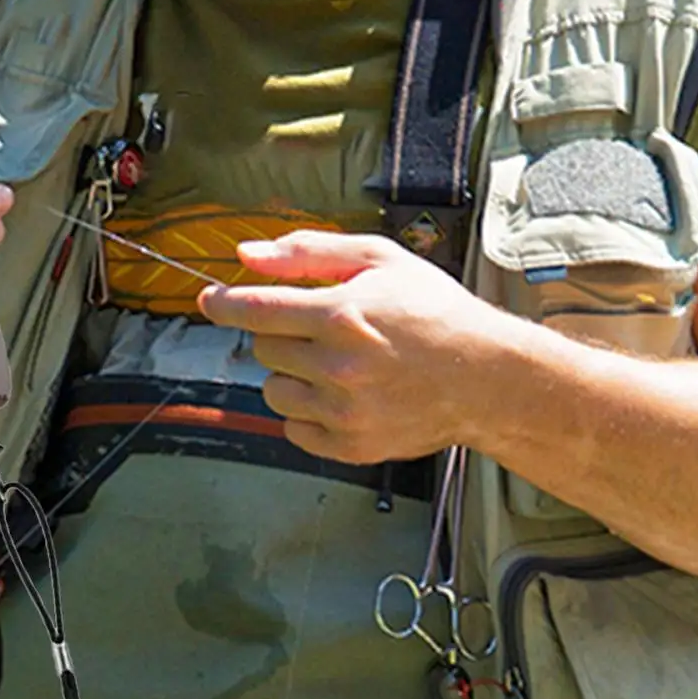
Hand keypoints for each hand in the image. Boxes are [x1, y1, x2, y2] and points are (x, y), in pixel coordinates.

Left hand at [198, 231, 515, 463]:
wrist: (487, 376)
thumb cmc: (435, 312)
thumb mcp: (378, 260)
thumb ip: (308, 252)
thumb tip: (247, 255)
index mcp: (341, 315)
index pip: (254, 310)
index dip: (223, 302)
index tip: (210, 299)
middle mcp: (338, 367)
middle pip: (263, 348)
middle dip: (281, 333)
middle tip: (320, 328)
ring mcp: (344, 412)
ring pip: (273, 390)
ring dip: (291, 373)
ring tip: (334, 362)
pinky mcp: (351, 446)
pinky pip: (293, 428)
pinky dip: (307, 412)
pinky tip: (341, 394)